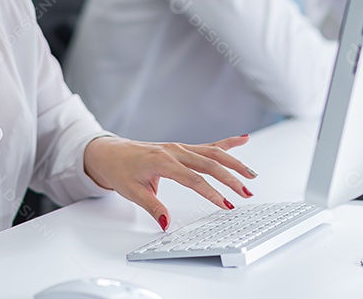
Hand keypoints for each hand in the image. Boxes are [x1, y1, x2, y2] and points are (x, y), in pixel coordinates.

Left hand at [83, 135, 256, 230]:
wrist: (111, 152)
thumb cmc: (121, 170)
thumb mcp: (132, 192)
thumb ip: (152, 207)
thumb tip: (166, 224)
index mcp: (163, 162)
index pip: (193, 180)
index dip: (211, 193)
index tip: (226, 205)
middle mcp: (175, 151)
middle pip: (209, 164)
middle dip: (230, 178)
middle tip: (246, 193)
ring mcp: (180, 148)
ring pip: (213, 153)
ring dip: (234, 163)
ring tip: (251, 174)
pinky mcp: (183, 148)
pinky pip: (208, 145)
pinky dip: (227, 143)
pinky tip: (243, 139)